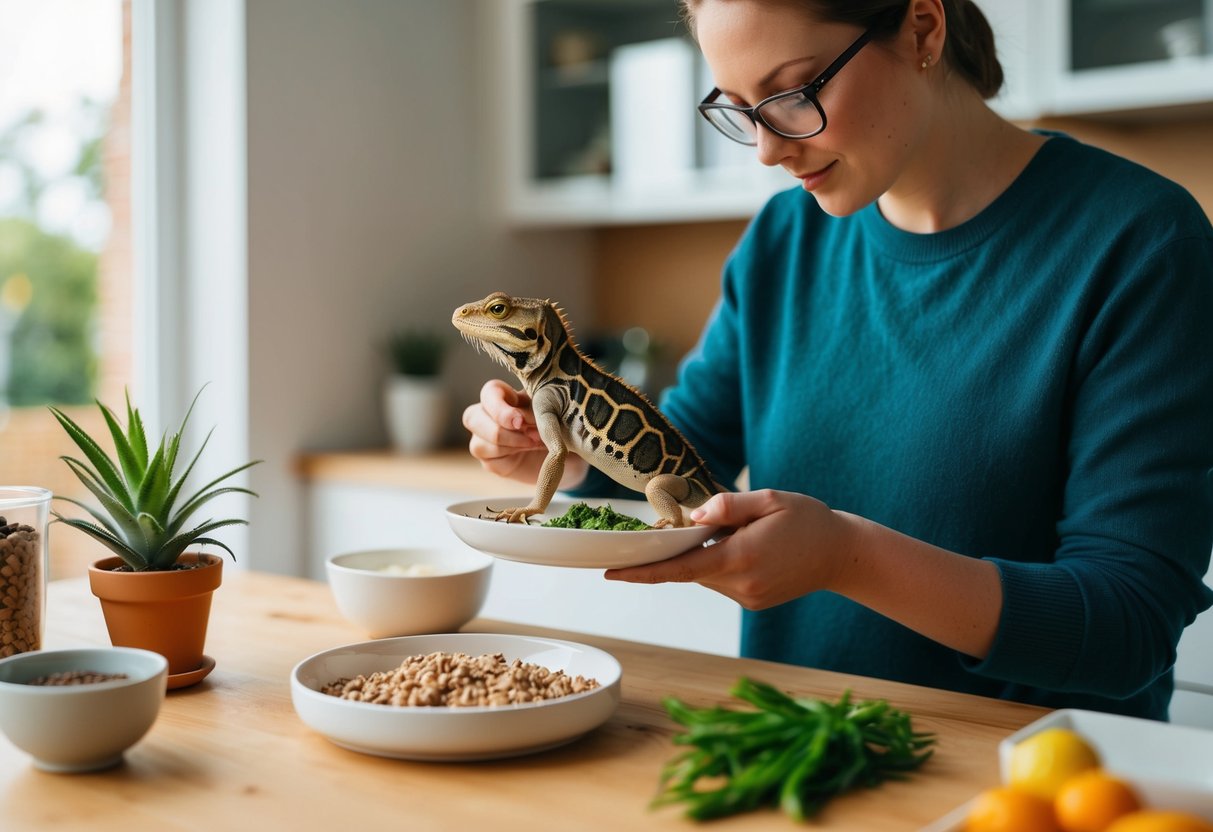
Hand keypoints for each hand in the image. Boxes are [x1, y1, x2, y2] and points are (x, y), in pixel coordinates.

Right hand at [461, 379, 587, 487]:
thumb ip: (532, 410)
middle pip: (472, 418)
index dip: (500, 408)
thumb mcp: (546, 410)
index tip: (521, 421)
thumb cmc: (554, 422)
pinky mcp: (490, 460)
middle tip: (533, 435)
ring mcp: (484, 439)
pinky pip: (491, 460)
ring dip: (511, 444)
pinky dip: (513, 455)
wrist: (563, 450)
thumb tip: (519, 417)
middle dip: (500, 431)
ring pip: (479, 443)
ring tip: (538, 441)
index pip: (487, 393)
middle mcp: (485, 415)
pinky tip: (532, 449)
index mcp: (500, 395)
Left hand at [604, 489, 860, 609]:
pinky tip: (748, 546)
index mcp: (740, 557)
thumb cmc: (808, 520)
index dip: (642, 572)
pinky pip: (721, 580)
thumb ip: (728, 505)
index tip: (610, 574)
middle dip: (680, 549)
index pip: (679, 568)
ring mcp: (747, 597)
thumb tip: (695, 516)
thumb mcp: (770, 499)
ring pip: (704, 574)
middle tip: (696, 524)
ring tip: (741, 532)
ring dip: (704, 554)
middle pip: (689, 568)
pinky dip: (719, 562)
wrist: (843, 555)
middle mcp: (740, 584)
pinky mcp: (753, 601)